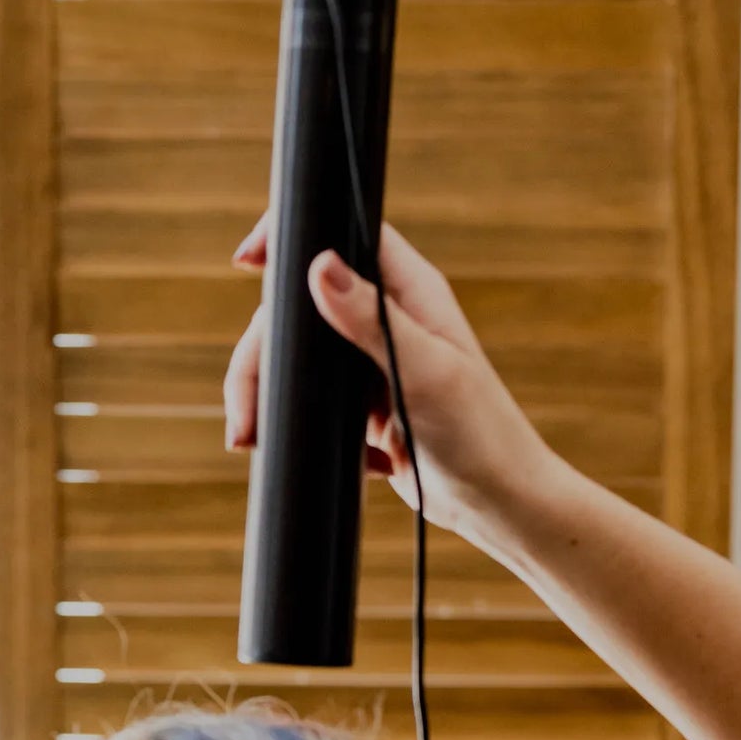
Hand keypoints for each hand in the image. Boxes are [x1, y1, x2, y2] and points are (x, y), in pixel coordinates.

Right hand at [224, 218, 550, 536]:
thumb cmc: (480, 435)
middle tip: (243, 412)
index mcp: (409, 292)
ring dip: (268, 396)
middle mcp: (389, 320)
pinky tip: (312, 454)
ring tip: (248, 440)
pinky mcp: (366, 408)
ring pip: (301, 359)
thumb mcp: (425, 372)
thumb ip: (371, 320)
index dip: (294, 237)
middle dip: (261, 354)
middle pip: (302, 306)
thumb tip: (320, 266)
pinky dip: (299, 426)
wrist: (497, 503)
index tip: (247, 261)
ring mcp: (374, 364)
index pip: (346, 236)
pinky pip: (313, 402)